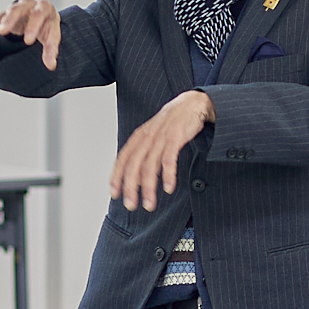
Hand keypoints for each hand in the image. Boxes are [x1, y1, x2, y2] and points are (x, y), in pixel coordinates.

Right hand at [0, 0, 62, 69]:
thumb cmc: (47, 28)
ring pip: (0, 16)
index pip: (37, 14)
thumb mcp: (52, 37)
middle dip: (8, 20)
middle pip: (15, 10)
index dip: (33, 27)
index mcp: (42, 7)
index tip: (28, 41)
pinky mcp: (0, 19)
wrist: (42, 21)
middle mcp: (25, 5)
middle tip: (2, 31)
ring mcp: (11, 11)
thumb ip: (51, 50)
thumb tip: (50, 65)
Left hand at [110, 89, 213, 211]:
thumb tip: (136, 177)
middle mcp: (147, 137)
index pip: (122, 159)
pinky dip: (168, 175)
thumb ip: (145, 153)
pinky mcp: (176, 137)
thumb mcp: (154, 135)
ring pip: (150, 166)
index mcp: (139, 137)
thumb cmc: (173, 123)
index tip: (115, 194)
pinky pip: (169, 159)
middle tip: (131, 205)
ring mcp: (161, 137)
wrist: (192, 103)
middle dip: (131, 188)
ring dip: (148, 188)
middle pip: (133, 166)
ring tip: (149, 204)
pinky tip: (168, 188)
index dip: (117, 177)